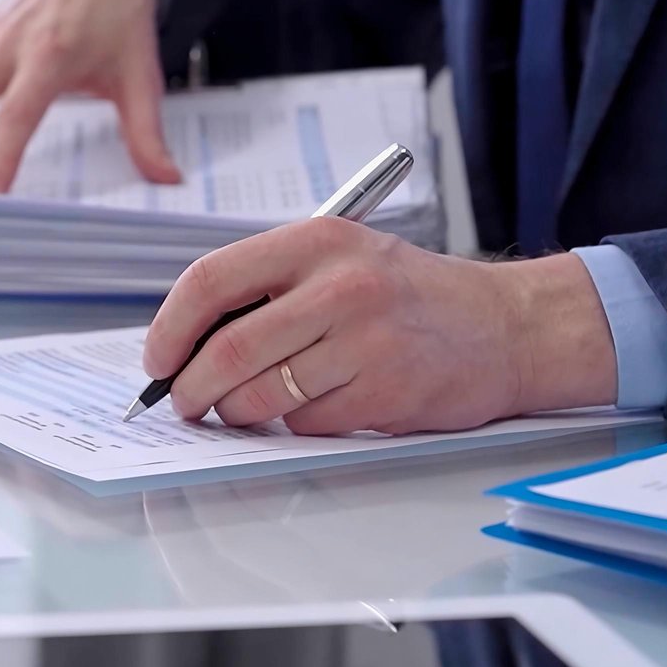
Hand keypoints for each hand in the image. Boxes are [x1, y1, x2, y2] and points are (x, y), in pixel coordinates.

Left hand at [142, 219, 616, 433]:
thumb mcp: (339, 258)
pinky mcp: (387, 391)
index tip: (157, 360)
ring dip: (237, 413)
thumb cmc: (409, 295)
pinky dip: (293, 425)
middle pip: (229, 350)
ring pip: (261, 395)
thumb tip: (184, 343)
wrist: (509, 326)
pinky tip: (315, 407)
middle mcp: (341, 285)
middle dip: (191, 388)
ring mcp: (366, 340)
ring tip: (243, 409)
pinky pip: (306, 423)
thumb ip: (267, 287)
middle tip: (184, 403)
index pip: (211, 280)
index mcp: (317, 240)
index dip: (170, 329)